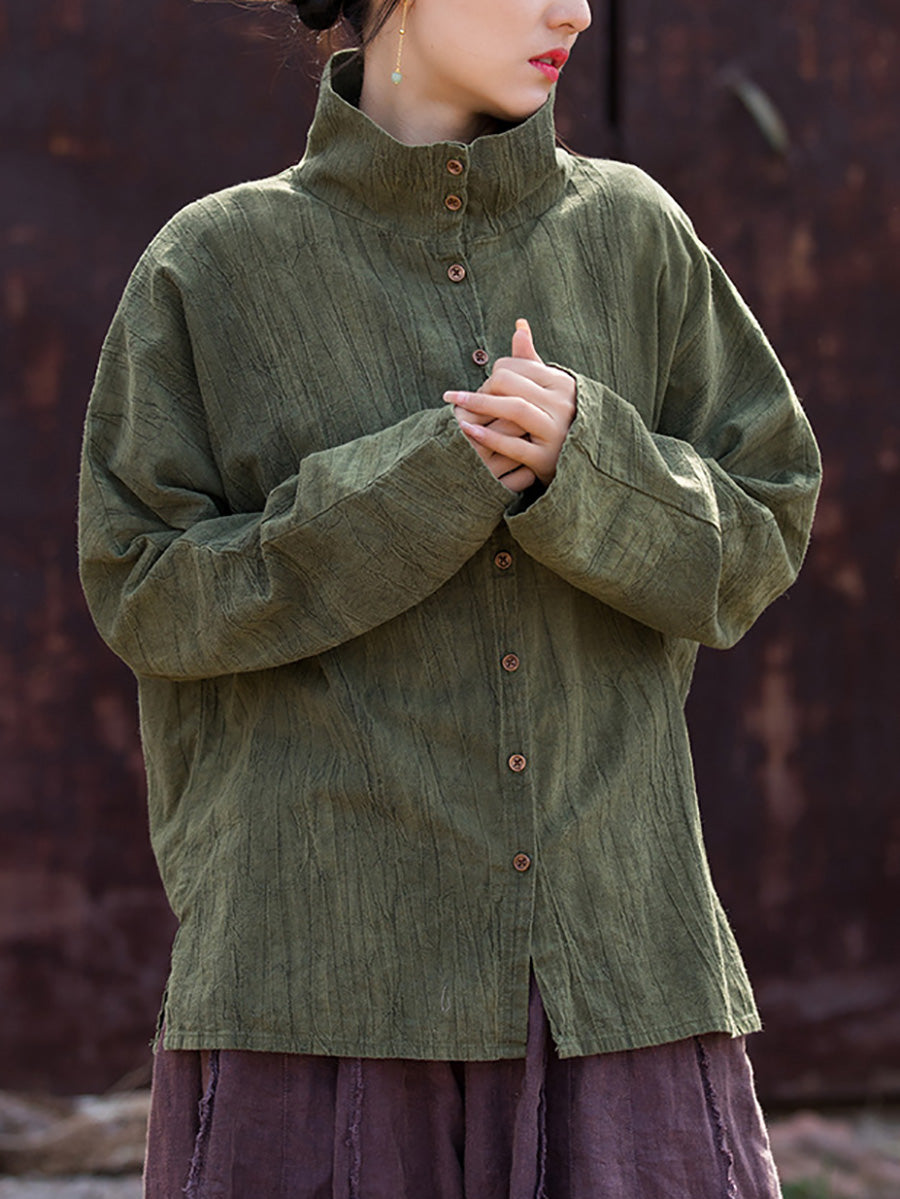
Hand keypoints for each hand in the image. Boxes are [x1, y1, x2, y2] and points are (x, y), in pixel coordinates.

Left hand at [444, 319, 575, 485]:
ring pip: (513, 409)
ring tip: (455, 409)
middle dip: (483, 390)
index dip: (491, 374)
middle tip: (466, 401)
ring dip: (479, 406)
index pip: (514, 366)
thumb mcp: (548, 387)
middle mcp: (562, 404)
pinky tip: (468, 431)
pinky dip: (488, 437)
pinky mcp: (546, 458)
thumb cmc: (556, 419)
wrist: (580, 462)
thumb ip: (530, 359)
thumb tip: (519, 325)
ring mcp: (556, 432)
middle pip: (509, 383)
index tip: (481, 388)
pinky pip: (513, 445)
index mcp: (561, 383)